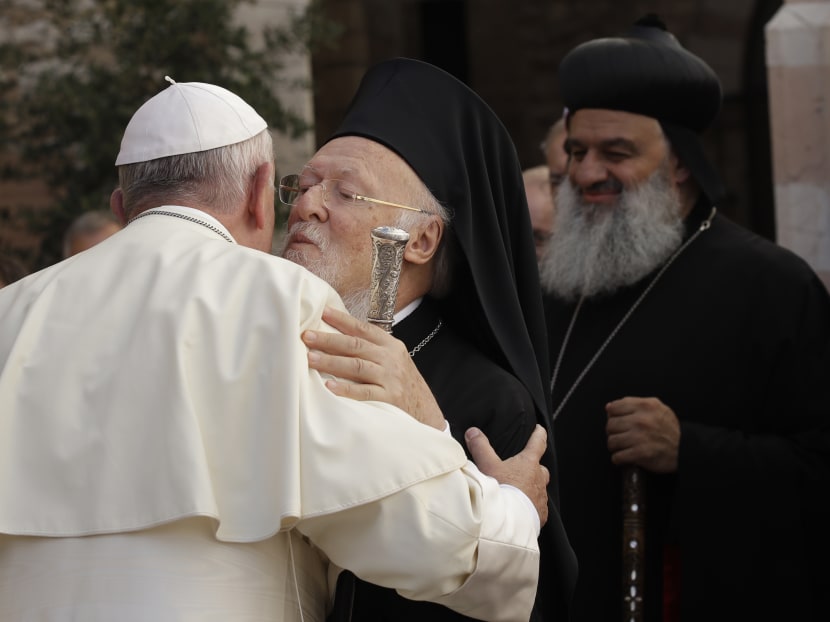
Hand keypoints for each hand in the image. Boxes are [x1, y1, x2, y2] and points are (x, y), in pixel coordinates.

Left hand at [302, 306, 446, 430]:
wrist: (425, 410)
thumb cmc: (402, 383)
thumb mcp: (393, 359)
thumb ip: (371, 348)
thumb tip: (337, 335)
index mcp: (390, 345)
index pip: (363, 329)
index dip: (343, 320)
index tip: (323, 312)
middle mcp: (390, 359)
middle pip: (356, 346)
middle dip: (329, 340)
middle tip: (307, 336)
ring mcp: (390, 379)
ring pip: (357, 366)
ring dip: (331, 362)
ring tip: (311, 358)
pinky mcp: (388, 399)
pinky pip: (364, 393)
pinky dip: (345, 389)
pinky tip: (329, 386)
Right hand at [465, 425, 549, 525]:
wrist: (508, 521)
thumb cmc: (501, 490)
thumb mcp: (487, 466)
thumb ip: (480, 447)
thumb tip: (473, 432)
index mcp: (529, 463)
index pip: (538, 443)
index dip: (539, 435)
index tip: (540, 430)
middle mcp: (538, 479)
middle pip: (540, 468)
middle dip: (534, 467)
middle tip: (525, 468)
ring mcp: (541, 497)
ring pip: (539, 488)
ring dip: (531, 487)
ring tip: (519, 491)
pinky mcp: (540, 514)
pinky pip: (538, 507)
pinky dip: (531, 506)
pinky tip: (521, 509)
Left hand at [605, 396, 679, 472]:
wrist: (686, 449)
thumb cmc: (671, 429)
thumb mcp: (658, 408)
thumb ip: (635, 404)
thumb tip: (610, 407)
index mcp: (645, 406)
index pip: (614, 408)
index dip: (612, 415)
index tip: (616, 421)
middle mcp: (640, 420)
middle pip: (610, 425)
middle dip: (613, 432)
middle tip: (620, 436)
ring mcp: (639, 437)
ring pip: (611, 441)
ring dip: (614, 446)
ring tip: (621, 447)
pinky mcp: (640, 454)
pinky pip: (617, 456)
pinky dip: (618, 458)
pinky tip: (624, 457)